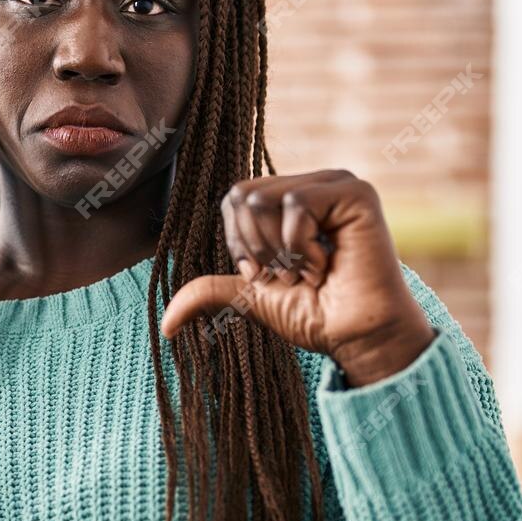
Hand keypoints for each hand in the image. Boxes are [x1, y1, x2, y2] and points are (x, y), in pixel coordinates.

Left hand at [160, 169, 436, 385]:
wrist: (357, 337)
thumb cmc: (315, 315)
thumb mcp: (252, 298)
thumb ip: (210, 293)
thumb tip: (165, 323)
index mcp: (291, 199)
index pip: (235, 197)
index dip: (239, 242)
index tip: (266, 275)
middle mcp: (314, 183)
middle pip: (243, 195)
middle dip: (255, 247)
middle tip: (288, 275)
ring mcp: (337, 184)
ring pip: (263, 199)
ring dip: (279, 251)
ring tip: (308, 271)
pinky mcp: (356, 192)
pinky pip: (296, 205)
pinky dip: (301, 246)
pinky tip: (327, 264)